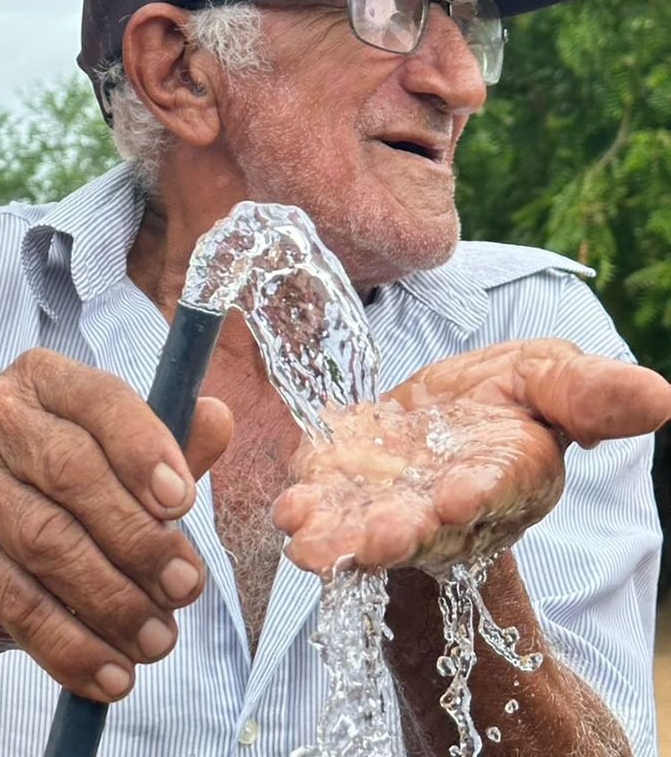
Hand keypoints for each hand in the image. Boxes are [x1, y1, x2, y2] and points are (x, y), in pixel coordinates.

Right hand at [0, 348, 231, 700]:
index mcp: (45, 376)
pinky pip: (15, 600)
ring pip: (45, 542)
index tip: (185, 503)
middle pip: (71, 474)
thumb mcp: (126, 456)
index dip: (144, 451)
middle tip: (186, 587)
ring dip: (111, 600)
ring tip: (159, 639)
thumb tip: (217, 417)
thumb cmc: (75, 484)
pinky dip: (69, 645)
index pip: (99, 400)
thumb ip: (173, 441)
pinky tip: (112, 673)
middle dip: (137, 540)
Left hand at [274, 339, 670, 574]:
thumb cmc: (507, 399)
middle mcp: (447, 506)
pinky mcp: (347, 490)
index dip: (477, 496)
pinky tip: (290, 512)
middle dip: (401, 535)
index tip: (457, 498)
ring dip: (340, 540)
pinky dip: (308, 511)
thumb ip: (591, 394)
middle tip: (378, 540)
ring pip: (367, 532)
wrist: (448, 413)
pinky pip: (327, 506)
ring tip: (310, 544)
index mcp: (505, 477)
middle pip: (425, 529)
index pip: (495, 491)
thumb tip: (663, 397)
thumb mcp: (550, 380)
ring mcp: (392, 503)